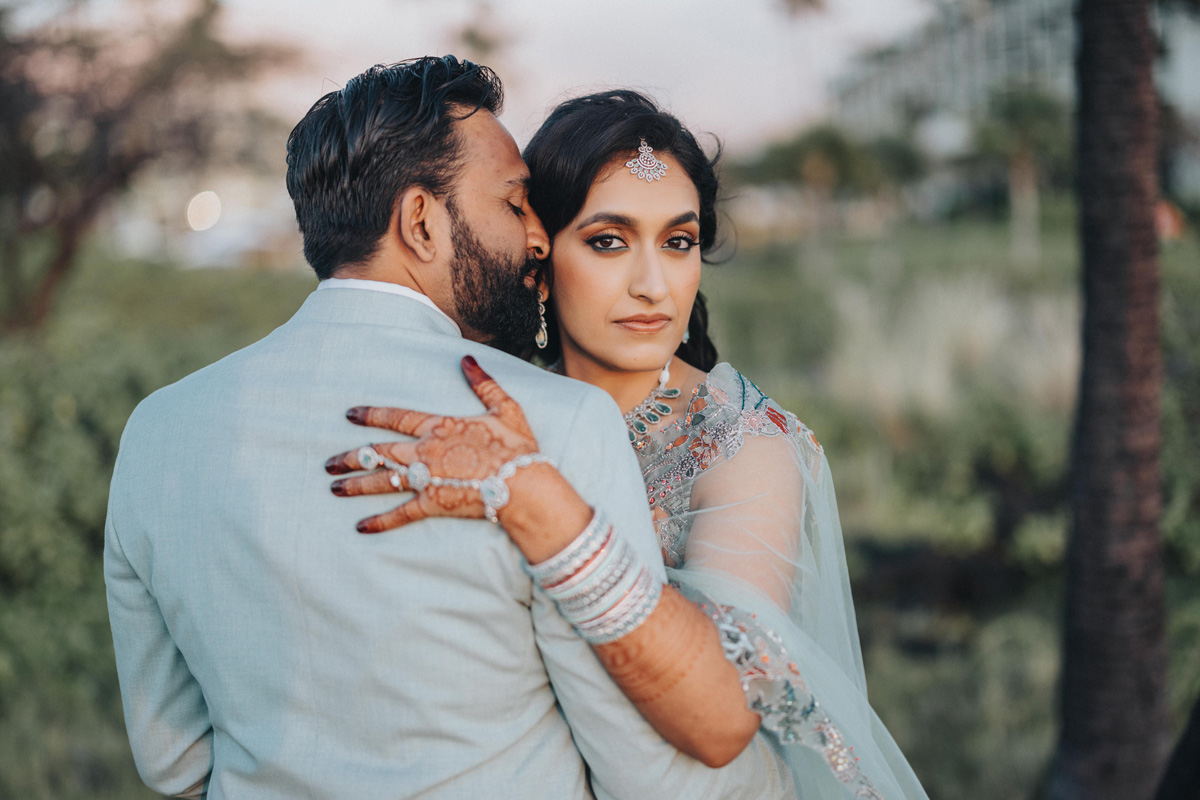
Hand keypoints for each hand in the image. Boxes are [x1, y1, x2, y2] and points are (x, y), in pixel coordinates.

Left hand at [325, 355, 539, 531]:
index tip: (349, 415)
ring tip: (334, 487)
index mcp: (439, 427)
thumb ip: (483, 384)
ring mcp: (426, 479)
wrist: (524, 485)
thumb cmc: (517, 448)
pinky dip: (380, 521)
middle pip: (378, 452)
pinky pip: (400, 513)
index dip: (370, 415)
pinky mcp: (433, 504)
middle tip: (328, 462)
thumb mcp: (505, 408)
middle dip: (351, 457)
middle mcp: (425, 452)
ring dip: (355, 484)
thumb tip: (466, 358)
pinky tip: (360, 526)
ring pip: (382, 481)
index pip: (395, 418)